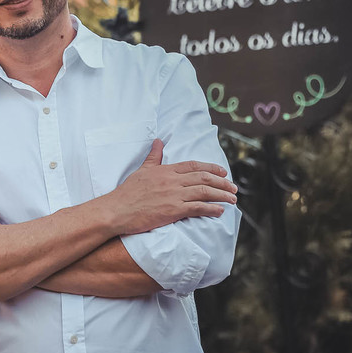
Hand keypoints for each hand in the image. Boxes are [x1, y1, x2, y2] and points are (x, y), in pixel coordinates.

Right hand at [102, 139, 236, 235]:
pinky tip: (220, 211)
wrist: (117, 210)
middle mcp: (173, 181)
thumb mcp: (142, 170)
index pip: (194, 166)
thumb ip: (154, 156)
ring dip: (222, 196)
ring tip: (233, 199)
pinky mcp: (173, 211)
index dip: (212, 168)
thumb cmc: (128, 192)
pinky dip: (211, 209)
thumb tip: (159, 141)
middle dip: (222, 183)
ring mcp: (174, 196)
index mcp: (166, 170)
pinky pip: (197, 208)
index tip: (223, 172)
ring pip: (204, 192)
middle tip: (234, 188)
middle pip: (204, 178)